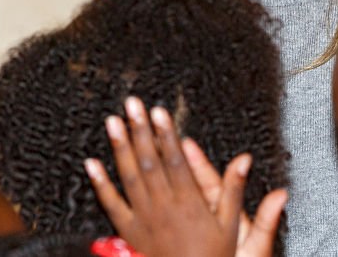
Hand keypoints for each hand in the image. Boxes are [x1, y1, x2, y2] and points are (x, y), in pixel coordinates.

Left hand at [85, 97, 286, 256]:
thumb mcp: (231, 225)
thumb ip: (234, 189)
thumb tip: (245, 160)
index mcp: (189, 203)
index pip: (175, 161)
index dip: (167, 134)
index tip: (160, 111)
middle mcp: (163, 207)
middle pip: (150, 162)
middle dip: (141, 130)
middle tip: (132, 104)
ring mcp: (143, 219)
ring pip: (129, 178)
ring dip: (120, 148)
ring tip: (113, 122)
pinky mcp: (128, 232)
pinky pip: (111, 205)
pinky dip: (100, 183)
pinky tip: (92, 163)